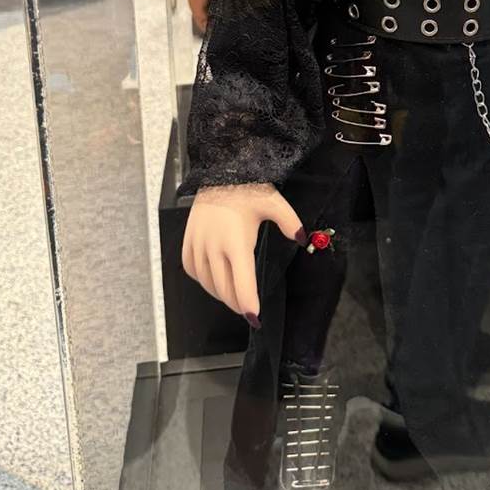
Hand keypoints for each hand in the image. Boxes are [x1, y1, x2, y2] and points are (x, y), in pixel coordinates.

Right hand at [182, 183, 306, 323]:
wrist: (218, 171)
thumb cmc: (247, 188)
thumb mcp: (274, 202)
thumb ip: (290, 222)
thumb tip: (302, 239)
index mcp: (236, 241)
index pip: (241, 283)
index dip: (248, 304)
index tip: (255, 318)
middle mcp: (213, 247)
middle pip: (224, 289)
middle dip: (238, 304)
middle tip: (248, 310)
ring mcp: (198, 244)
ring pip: (207, 283)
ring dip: (221, 294)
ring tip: (234, 296)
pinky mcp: (187, 241)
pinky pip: (192, 270)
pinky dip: (203, 280)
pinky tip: (214, 280)